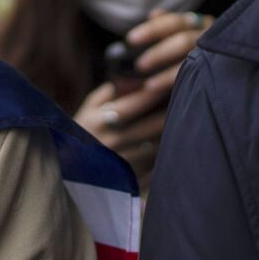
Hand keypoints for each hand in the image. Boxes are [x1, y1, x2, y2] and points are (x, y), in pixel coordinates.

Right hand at [73, 10, 210, 180]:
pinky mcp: (130, 182)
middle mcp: (110, 143)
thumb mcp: (89, 108)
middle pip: (155, 125)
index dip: (158, 90)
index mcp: (98, 121)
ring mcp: (120, 164)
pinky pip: (158, 167)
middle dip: (173, 112)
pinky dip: (167, 157)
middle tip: (190, 100)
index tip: (174, 79)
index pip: (136, 102)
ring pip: (160, 146)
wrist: (68, 174)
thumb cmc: (82, 133)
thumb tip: (138, 77)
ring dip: (172, 135)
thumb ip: (112, 90)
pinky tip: (172, 148)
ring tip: (186, 123)